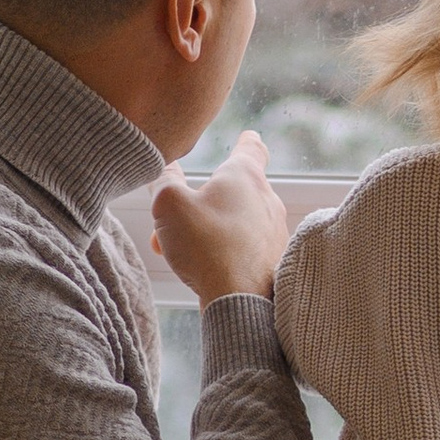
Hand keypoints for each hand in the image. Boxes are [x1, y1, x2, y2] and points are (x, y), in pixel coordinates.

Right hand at [152, 130, 288, 301]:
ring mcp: (275, 232)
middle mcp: (268, 199)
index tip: (247, 138)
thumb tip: (164, 167)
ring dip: (208, 231)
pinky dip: (224, 252)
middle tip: (176, 223)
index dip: (245, 141)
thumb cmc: (206, 246)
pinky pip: (245, 247)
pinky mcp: (275, 260)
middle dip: (204, 203)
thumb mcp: (169, 204)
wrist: (239, 301)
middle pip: (234, 192)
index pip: (251, 147)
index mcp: (245, 176)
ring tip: (182, 252)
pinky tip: (203, 269)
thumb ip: (165, 179)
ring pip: (237, 222)